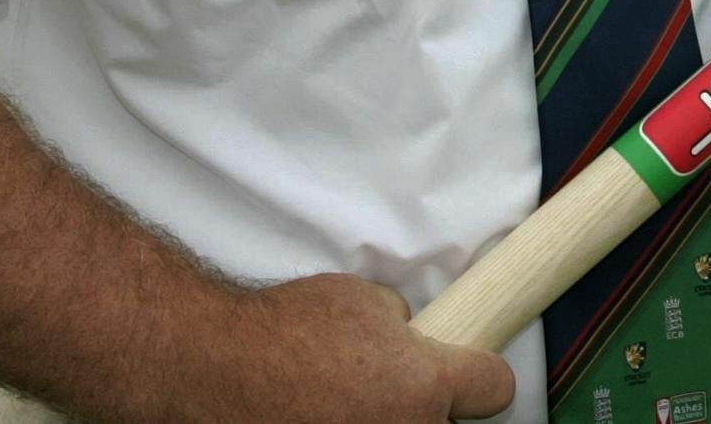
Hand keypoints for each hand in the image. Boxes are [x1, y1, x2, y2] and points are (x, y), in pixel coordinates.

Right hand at [202, 272, 516, 423]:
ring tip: (347, 404)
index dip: (481, 374)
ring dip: (389, 423)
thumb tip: (407, 332)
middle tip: (394, 390)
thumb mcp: (361, 299)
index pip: (494, 388)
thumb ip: (400, 323)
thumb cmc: (284, 330)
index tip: (473, 373)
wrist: (217, 367)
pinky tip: (320, 414)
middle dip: (428, 408)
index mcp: (426, 385)